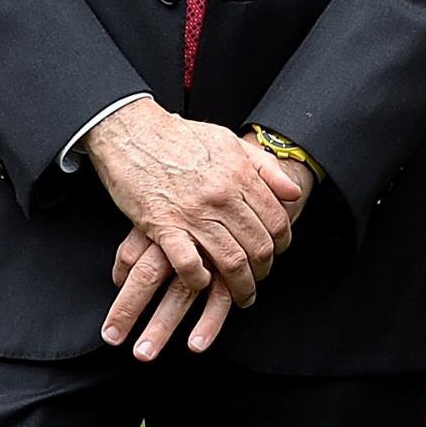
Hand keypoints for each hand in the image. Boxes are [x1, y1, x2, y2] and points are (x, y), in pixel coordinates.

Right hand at [101, 133, 311, 360]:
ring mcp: (193, 213)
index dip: (282, 242)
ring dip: (239, 285)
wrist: (133, 132)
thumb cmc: (180, 137)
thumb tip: (293, 192)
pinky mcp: (163, 226)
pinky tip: (203, 281)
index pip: (276, 219)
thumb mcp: (230, 141)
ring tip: (240, 294)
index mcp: (239, 175)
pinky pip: (189, 264)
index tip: (277, 253)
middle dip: (264, 270)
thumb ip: (265, 167)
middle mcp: (222, 196)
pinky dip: (200, 279)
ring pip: (231, 260)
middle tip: (260, 279)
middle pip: (258, 245)